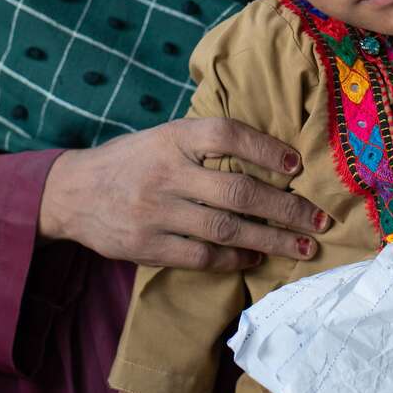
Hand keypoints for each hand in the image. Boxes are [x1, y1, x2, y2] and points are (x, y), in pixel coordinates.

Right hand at [38, 117, 328, 270]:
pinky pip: (202, 256)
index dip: (265, 148)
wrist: (73, 191)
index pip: (227, 134)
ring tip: (301, 246)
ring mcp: (156, 211)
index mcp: (174, 137)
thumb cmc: (133, 160)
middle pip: (238, 190)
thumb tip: (270, 154)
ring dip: (271, 240)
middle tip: (319, 220)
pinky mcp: (148, 246)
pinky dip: (234, 258)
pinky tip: (255, 256)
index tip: (296, 165)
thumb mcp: (164, 136)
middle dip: (286, 208)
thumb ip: (205, 143)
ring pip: (226, 228)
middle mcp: (167, 171)